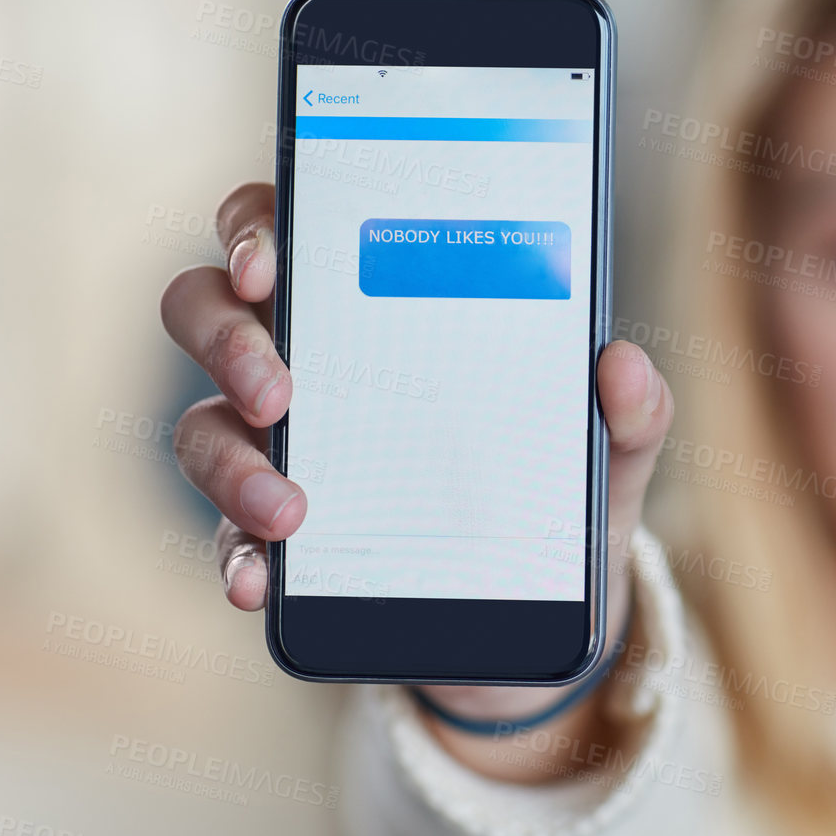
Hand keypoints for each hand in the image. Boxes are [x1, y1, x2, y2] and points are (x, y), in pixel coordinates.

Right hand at [159, 182, 673, 769]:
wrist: (541, 608)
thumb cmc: (557, 487)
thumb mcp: (610, 451)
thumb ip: (633, 409)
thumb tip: (623, 362)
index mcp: (373, 304)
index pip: (286, 229)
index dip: (254, 228)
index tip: (269, 261)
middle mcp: (307, 361)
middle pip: (210, 309)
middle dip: (228, 339)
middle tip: (278, 387)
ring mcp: (278, 449)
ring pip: (203, 426)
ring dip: (230, 462)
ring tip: (289, 509)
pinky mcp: (274, 538)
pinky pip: (228, 539)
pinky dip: (237, 557)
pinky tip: (260, 582)